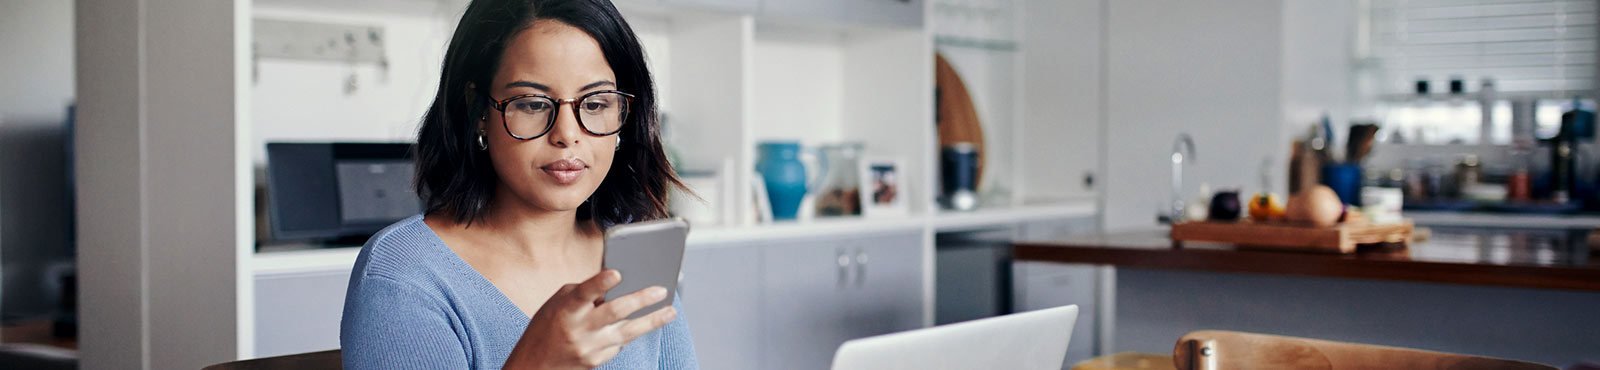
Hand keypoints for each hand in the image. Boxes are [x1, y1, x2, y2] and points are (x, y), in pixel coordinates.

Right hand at [504, 270, 678, 369]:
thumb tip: (615, 284)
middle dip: (640, 300)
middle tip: (660, 290)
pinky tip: (640, 325)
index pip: (583, 293)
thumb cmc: (548, 327)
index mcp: (566, 309)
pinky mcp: (596, 361)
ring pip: (626, 332)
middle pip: (613, 312)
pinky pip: (619, 344)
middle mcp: (578, 329)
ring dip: (651, 321)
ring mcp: (589, 347)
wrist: (533, 365)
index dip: (599, 283)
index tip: (616, 273)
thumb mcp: (558, 303)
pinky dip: (629, 333)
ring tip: (670, 312)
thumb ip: (584, 293)